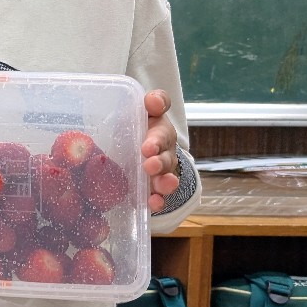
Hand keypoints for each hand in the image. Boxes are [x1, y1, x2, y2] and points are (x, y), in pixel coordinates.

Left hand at [141, 89, 180, 213]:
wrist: (139, 147)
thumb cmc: (141, 125)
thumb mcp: (145, 111)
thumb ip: (153, 102)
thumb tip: (154, 101)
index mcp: (160, 133)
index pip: (162, 133)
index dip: (157, 140)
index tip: (147, 147)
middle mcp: (165, 154)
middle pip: (167, 159)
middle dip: (160, 163)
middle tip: (150, 166)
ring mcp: (161, 173)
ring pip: (167, 179)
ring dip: (165, 184)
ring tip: (160, 187)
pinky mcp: (153, 189)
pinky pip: (158, 196)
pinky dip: (157, 201)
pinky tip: (153, 204)